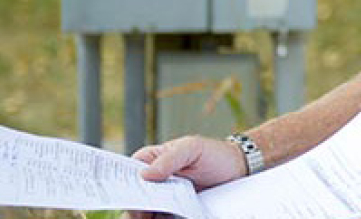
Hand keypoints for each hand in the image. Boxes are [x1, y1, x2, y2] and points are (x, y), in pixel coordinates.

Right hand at [127, 135, 245, 216]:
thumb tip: (145, 175)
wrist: (237, 172)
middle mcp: (153, 182)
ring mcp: (163, 199)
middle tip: (141, 214)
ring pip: (145, 214)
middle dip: (134, 207)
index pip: (127, 175)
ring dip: (145, 216)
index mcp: (150, 161)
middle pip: (133, 199)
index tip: (125, 197)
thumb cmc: (213, 154)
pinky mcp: (174, 213)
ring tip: (151, 218)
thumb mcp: (192, 148)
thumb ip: (169, 159)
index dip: (122, 186)